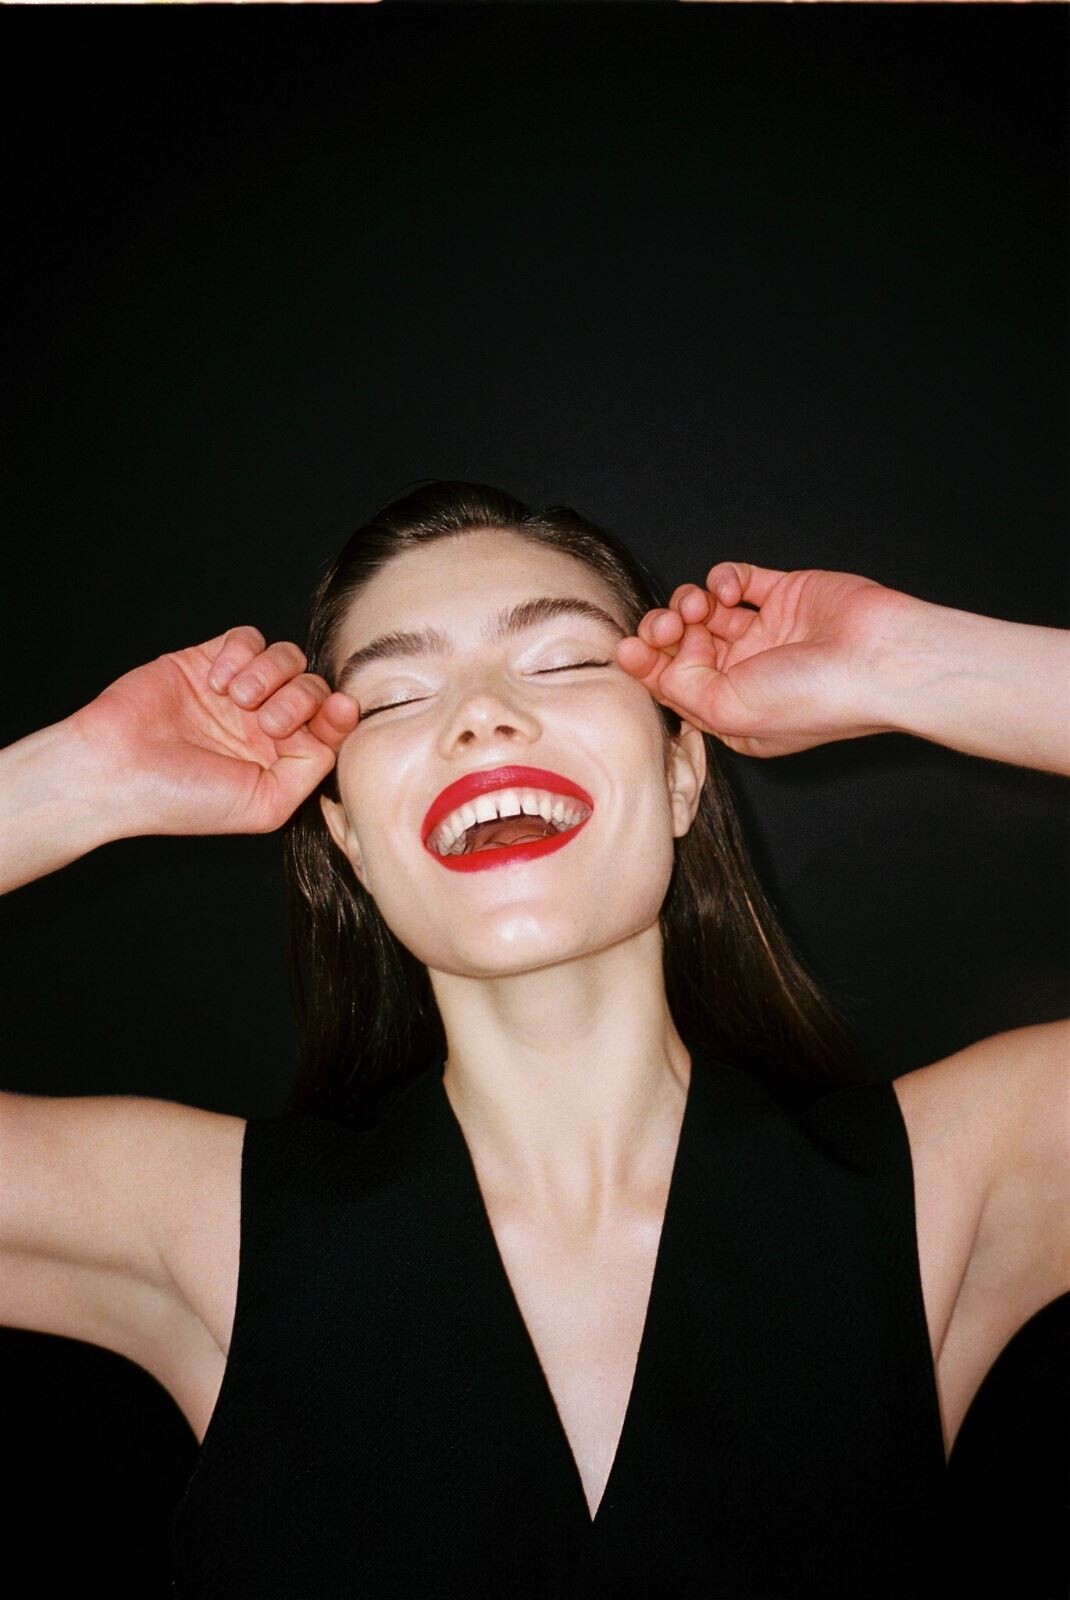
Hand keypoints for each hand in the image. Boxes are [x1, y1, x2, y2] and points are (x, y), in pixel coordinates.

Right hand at [68, 626, 360, 835]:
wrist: (116, 770)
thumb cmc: (183, 798)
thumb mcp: (265, 805)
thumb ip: (311, 771)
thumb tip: (334, 734)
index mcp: (281, 759)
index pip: (331, 725)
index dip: (339, 713)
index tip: (337, 710)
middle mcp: (263, 724)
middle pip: (314, 687)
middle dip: (300, 700)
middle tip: (267, 722)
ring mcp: (237, 691)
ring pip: (288, 656)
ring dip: (271, 674)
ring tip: (237, 698)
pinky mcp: (207, 660)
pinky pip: (249, 637)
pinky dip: (241, 653)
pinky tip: (216, 681)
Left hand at [616, 563, 904, 757]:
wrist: (880, 659)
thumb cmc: (812, 698)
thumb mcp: (727, 711)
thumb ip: (680, 689)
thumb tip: (652, 666)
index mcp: (733, 712)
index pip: (673, 685)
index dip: (647, 665)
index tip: (629, 649)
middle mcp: (746, 674)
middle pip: (683, 645)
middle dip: (665, 632)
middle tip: (667, 627)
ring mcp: (765, 633)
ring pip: (704, 609)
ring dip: (690, 602)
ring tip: (700, 607)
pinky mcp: (783, 594)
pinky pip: (737, 578)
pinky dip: (723, 578)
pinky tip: (731, 591)